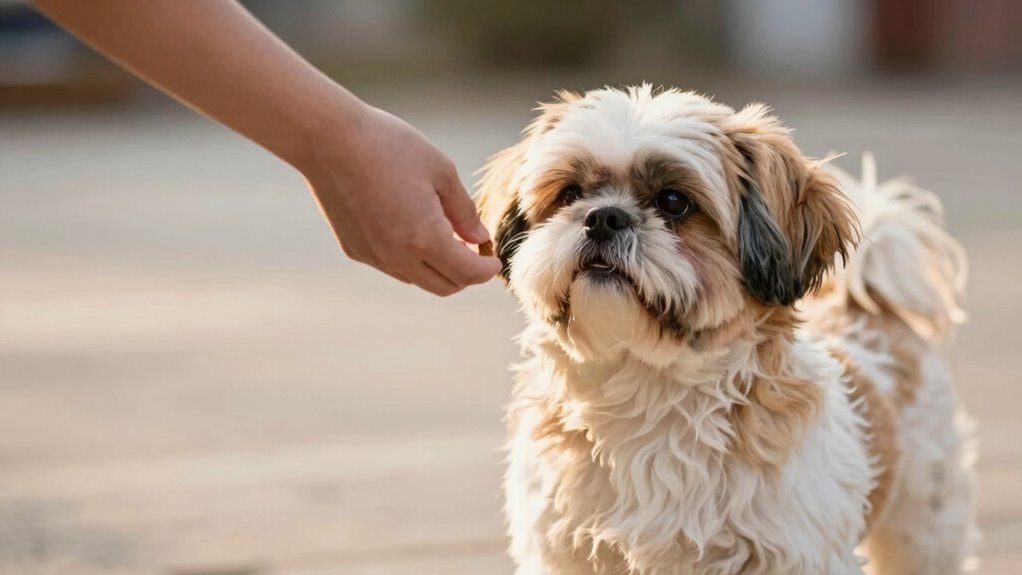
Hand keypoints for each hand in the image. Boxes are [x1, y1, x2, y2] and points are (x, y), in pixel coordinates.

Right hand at [303, 103, 500, 295]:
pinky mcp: (355, 250)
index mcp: (424, 238)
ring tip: (443, 234)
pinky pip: (392, 266)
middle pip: (445, 286)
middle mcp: (397, 257)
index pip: (468, 274)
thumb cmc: (389, 146)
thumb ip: (464, 211)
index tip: (494, 258)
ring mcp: (373, 257)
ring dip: (437, 267)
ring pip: (417, 279)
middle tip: (473, 249)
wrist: (329, 140)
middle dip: (466, 274)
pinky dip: (410, 258)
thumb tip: (479, 238)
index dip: (487, 270)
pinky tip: (410, 227)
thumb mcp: (441, 172)